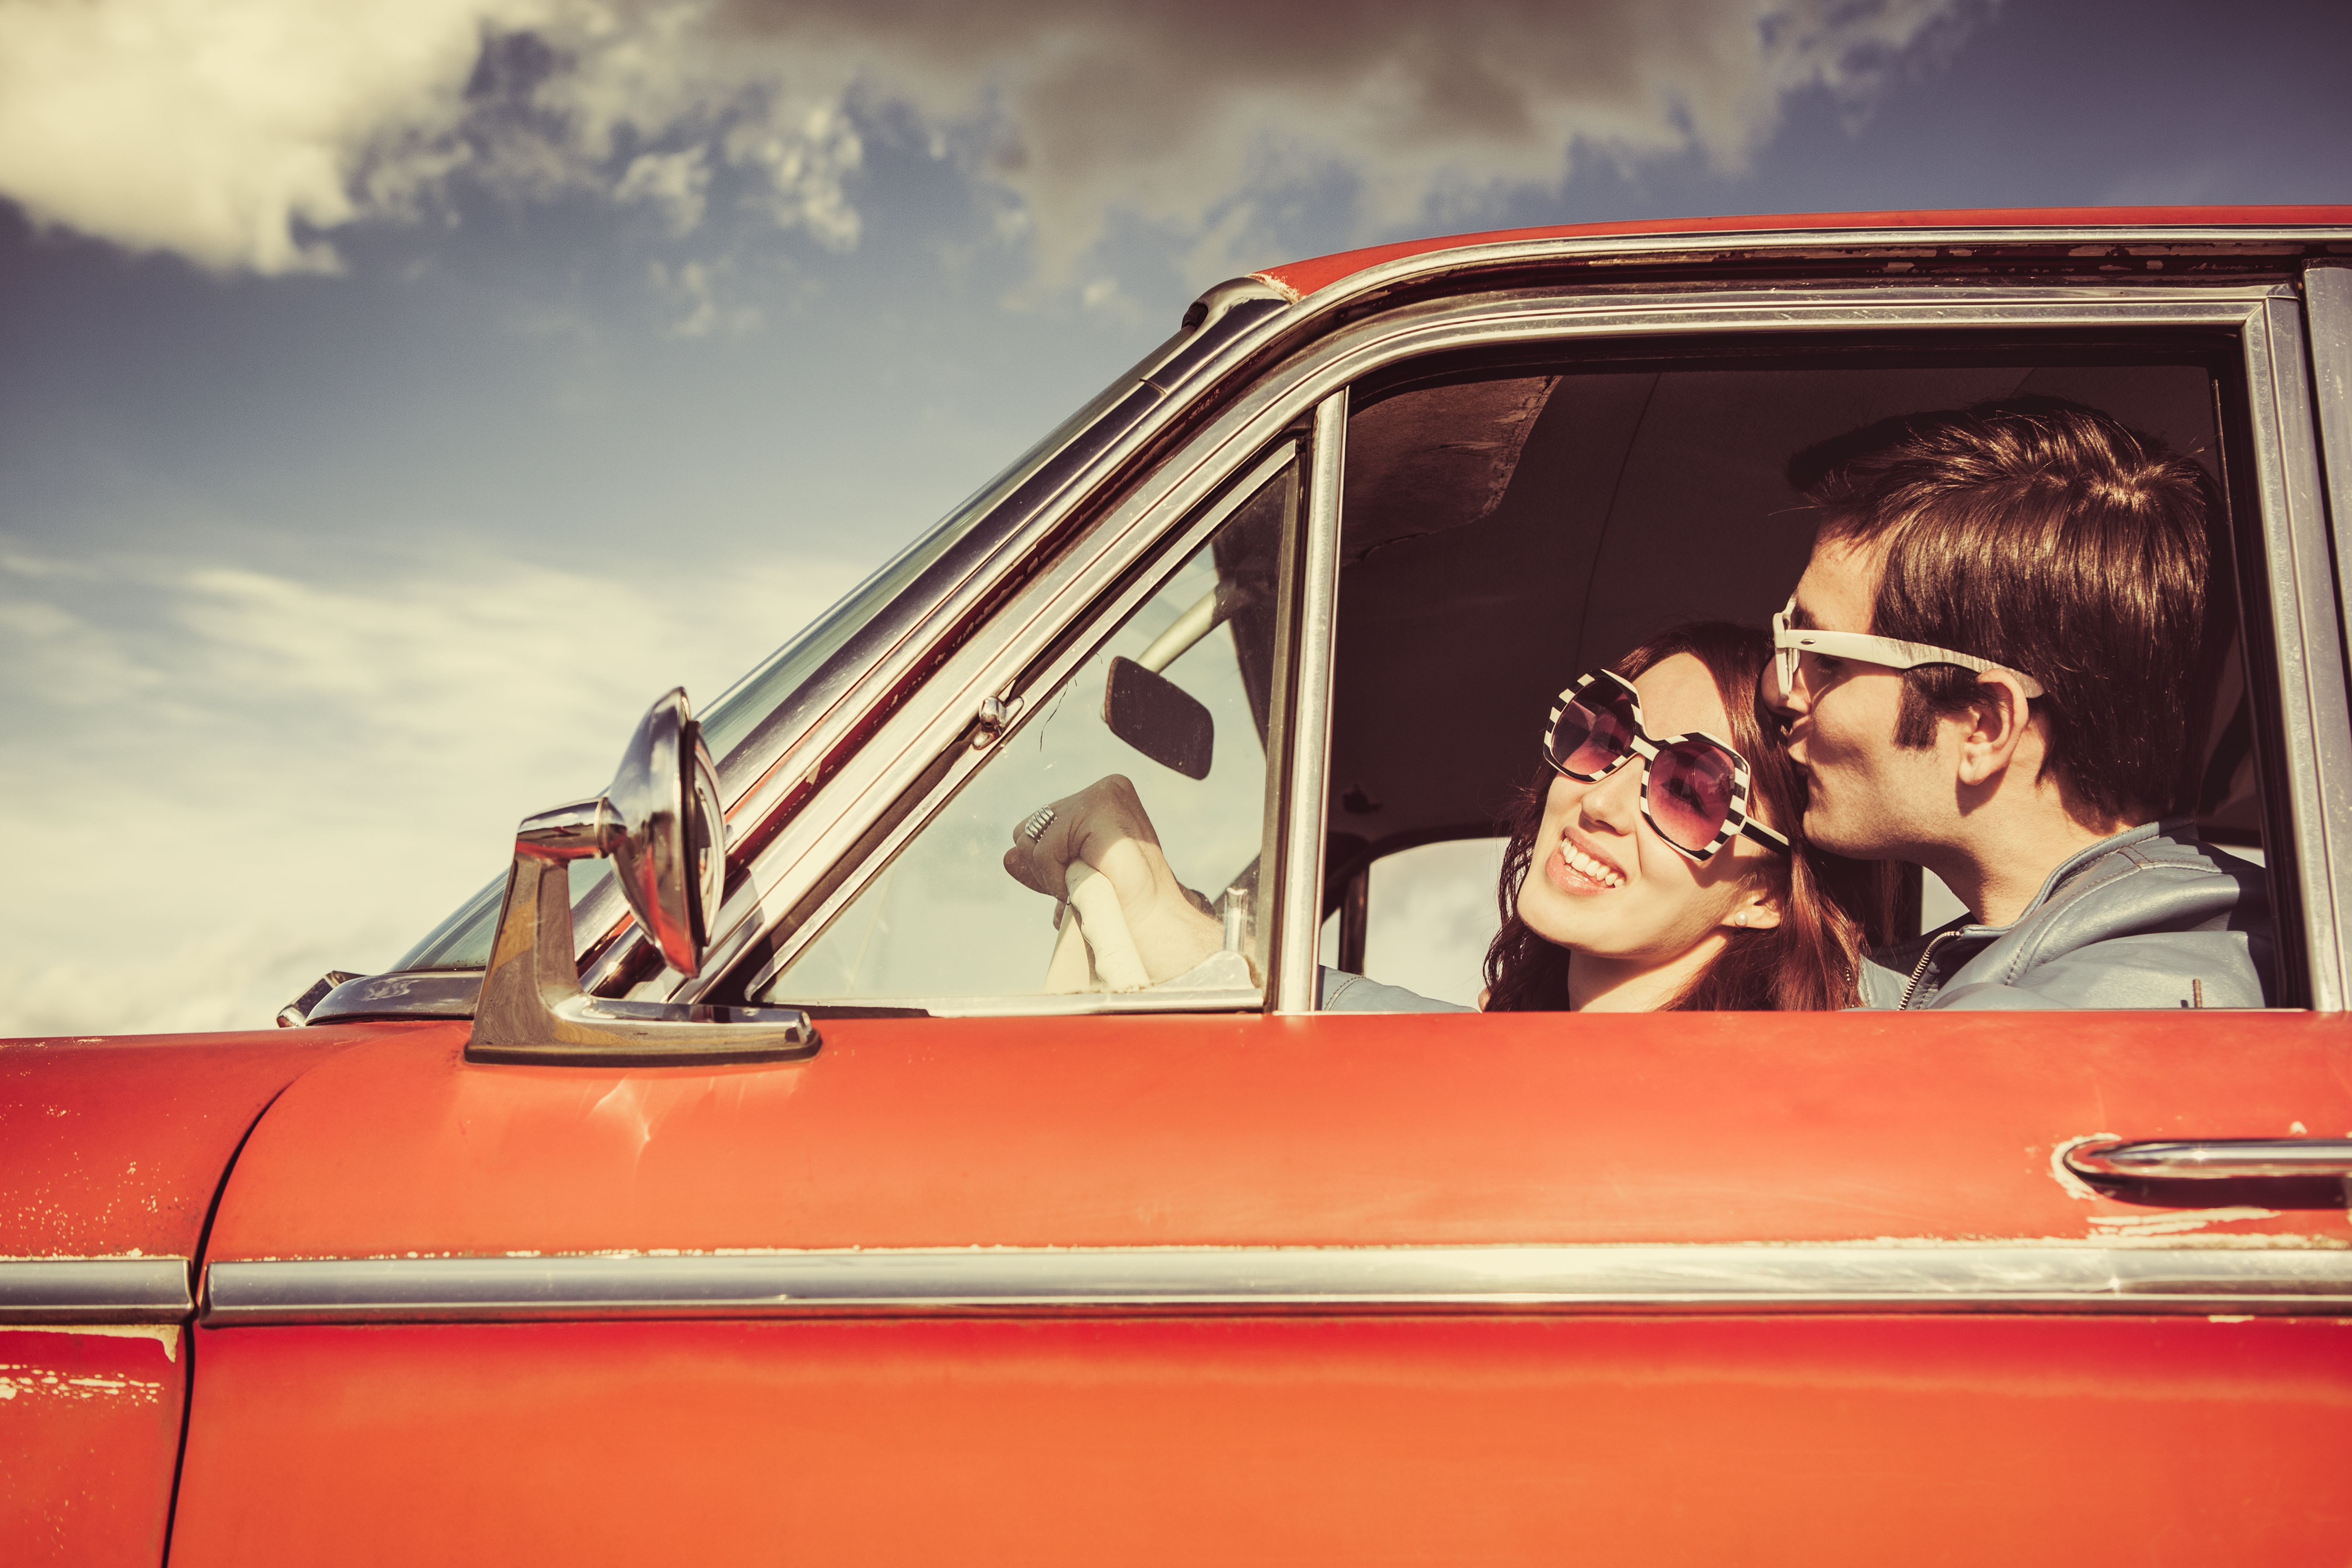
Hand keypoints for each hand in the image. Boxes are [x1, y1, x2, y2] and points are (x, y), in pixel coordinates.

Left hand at [1004, 775, 1221, 983]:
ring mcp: (1105, 794)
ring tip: (1091, 883)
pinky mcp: (1100, 807)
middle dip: (1046, 866)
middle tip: (1086, 885)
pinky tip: (1089, 882)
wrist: (1150, 928)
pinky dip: (1056, 876)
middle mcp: (1106, 790)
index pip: (1040, 825)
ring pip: (1034, 837)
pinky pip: (1045, 848)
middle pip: (1030, 827)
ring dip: (1053, 873)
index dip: (1047, 863)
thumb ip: (1043, 864)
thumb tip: (1008, 857)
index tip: (1080, 882)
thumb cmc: (1121, 908)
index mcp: (1103, 801)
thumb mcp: (1072, 880)